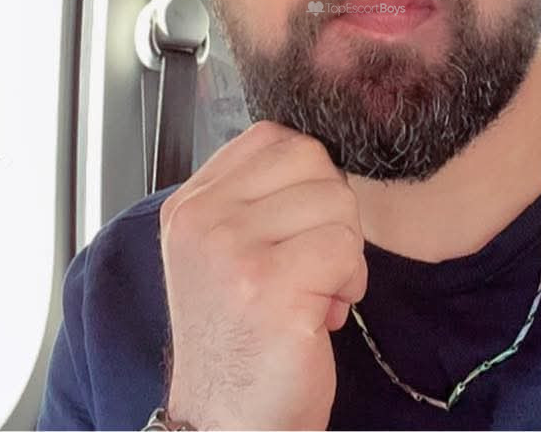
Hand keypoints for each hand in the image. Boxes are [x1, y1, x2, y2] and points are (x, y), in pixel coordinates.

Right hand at [160, 121, 367, 429]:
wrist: (227, 423)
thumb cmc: (240, 339)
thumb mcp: (224, 252)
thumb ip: (255, 196)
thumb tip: (319, 155)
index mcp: (191, 204)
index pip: (272, 137)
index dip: (308, 176)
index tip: (299, 223)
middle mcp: (203, 220)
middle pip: (312, 159)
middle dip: (332, 209)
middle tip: (312, 259)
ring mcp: (232, 251)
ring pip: (337, 202)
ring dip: (344, 251)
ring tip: (314, 289)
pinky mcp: (270, 287)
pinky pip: (345, 249)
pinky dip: (349, 282)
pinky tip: (322, 311)